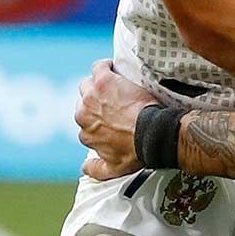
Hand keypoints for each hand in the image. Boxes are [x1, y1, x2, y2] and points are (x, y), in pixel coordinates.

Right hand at [75, 59, 159, 179]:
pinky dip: (105, 66)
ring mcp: (91, 96)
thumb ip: (96, 170)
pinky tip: (113, 67)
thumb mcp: (114, 169)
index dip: (97, 117)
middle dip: (95, 101)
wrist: (151, 134)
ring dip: (98, 84)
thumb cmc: (137, 151)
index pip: (86, 121)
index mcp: (85, 133)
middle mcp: (82, 114)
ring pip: (88, 84)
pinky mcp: (103, 81)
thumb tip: (84, 169)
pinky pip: (98, 67)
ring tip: (114, 85)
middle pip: (84, 101)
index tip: (110, 116)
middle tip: (114, 101)